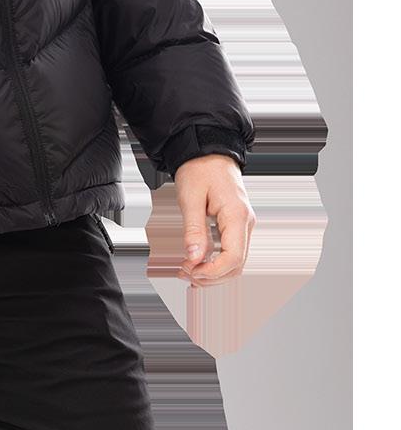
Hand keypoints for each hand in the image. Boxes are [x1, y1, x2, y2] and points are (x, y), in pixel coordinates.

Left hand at [175, 156, 254, 282]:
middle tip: (185, 273)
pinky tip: (197, 266)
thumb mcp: (190, 198)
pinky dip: (215, 263)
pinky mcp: (236, 226)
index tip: (191, 272)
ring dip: (213, 273)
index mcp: (237, 215)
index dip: (212, 272)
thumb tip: (194, 258)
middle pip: (236, 265)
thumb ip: (194, 230)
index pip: (233, 257)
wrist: (209, 152)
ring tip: (188, 271)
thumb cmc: (200, 169)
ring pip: (235, 263)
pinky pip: (230, 252)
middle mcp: (245, 222)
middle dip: (211, 276)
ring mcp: (243, 225)